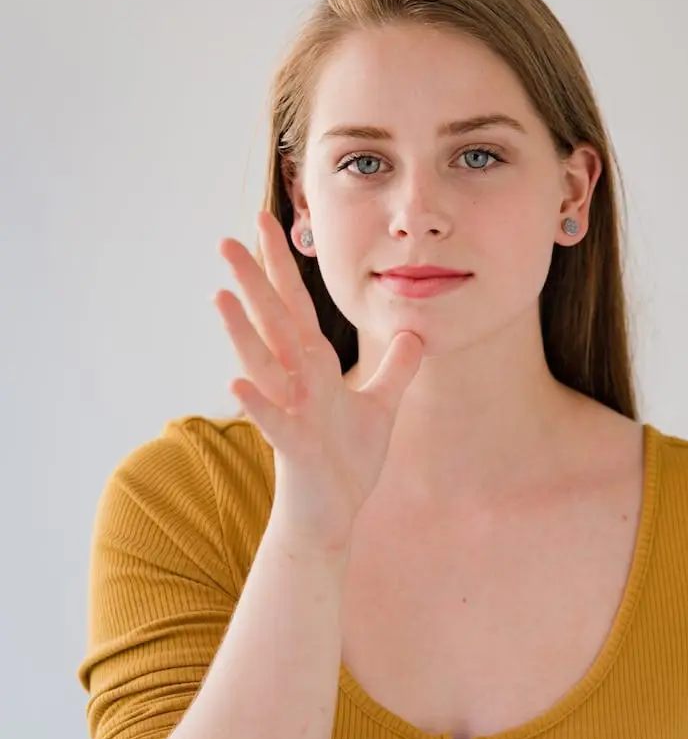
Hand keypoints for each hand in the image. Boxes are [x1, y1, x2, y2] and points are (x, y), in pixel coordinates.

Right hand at [214, 211, 422, 554]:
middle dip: (255, 281)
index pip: (298, 306)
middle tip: (228, 237)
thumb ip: (396, 369)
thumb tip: (416, 333)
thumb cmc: (346, 462)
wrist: (330, 516)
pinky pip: (272, 420)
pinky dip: (256, 403)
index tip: (272, 222)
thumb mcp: (381, 408)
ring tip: (219, 293)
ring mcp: (290, 411)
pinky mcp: (293, 446)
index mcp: (314, 369)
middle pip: (274, 322)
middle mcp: (296, 383)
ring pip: (263, 363)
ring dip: (242, 331)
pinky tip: (235, 383)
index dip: (286, 266)